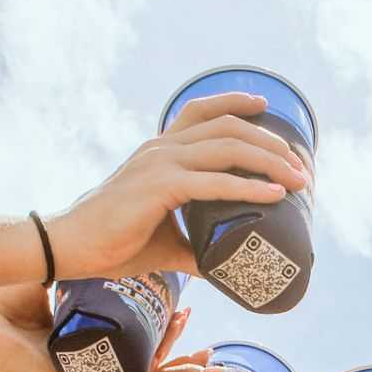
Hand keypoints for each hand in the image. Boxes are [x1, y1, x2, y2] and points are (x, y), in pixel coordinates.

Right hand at [46, 92, 310, 281]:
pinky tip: (273, 194)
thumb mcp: (166, 241)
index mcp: (160, 151)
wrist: (71, 247)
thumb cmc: (113, 242)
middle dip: (270, 143)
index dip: (234, 103)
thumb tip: (225, 268)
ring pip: (227, 148)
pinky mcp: (158, 187)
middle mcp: (162, 148)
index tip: (265, 108)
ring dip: (269, 161)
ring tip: (298, 179)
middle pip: (227, 127)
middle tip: (300, 165)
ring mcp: (160, 163)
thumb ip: (197, 247)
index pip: (201, 111)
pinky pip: (213, 183)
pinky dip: (248, 187)